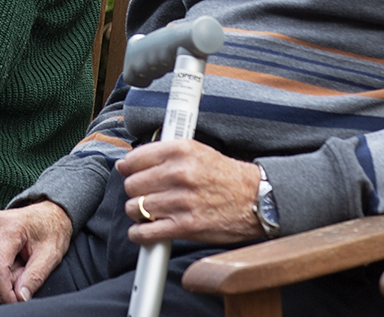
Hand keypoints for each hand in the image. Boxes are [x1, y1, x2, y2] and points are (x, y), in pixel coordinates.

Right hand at [0, 201, 71, 303]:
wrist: (44, 214)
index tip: (15, 301)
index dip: (3, 291)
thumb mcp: (51, 256)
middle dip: (0, 281)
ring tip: (13, 262)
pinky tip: (1, 256)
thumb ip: (35, 277)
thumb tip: (20, 297)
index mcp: (9, 226)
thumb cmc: (49, 233)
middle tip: (20, 273)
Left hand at [118, 142, 262, 245]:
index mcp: (180, 151)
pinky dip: (139, 234)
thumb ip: (163, 153)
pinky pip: (147, 232)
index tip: (129, 173)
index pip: (134, 159)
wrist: (255, 199)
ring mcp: (181, 201)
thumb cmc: (225, 175)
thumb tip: (128, 163)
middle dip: (135, 191)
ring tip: (148, 211)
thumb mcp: (196, 150)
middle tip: (144, 193)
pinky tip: (143, 230)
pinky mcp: (186, 226)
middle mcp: (178, 174)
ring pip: (136, 207)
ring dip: (138, 212)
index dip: (128, 168)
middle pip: (132, 184)